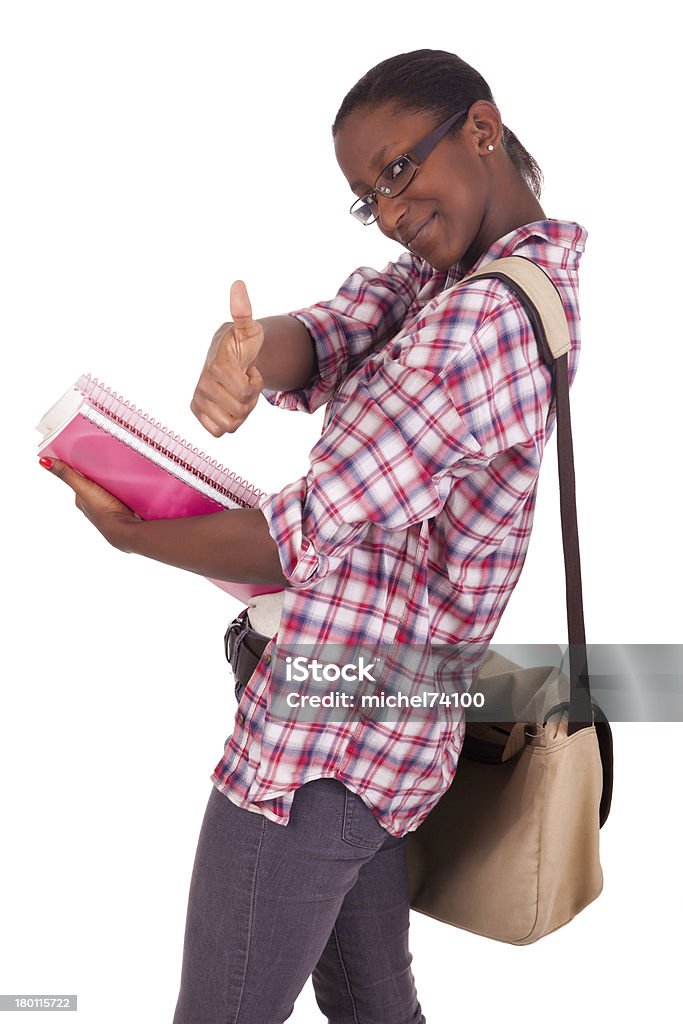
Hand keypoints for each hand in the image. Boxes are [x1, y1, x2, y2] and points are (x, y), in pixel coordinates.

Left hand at [39, 457, 141, 549]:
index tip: (86, 454)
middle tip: (105, 460)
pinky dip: (122, 488)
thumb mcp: (83, 488)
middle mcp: (93, 503)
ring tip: (117, 470)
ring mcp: (108, 506)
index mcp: (81, 499)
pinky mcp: (122, 507)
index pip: (79, 479)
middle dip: (98, 473)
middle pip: (94, 483)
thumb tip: (44, 461)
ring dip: (112, 481)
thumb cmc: (103, 510)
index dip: (81, 467)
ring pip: (108, 488)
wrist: (125, 528)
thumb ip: (66, 474)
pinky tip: (127, 483)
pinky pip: (120, 493)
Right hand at [191, 280, 264, 435]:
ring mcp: (199, 400)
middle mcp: (202, 384)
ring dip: (241, 412)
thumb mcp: (248, 329)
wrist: (228, 357)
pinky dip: (228, 422)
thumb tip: (238, 285)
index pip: (245, 392)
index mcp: (215, 366)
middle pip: (240, 411)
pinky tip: (228, 405)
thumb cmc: (242, 344)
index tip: (249, 370)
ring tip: (237, 393)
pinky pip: (219, 432)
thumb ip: (243, 311)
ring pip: (231, 424)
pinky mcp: (198, 413)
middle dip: (249, 399)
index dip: (254, 383)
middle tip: (244, 382)